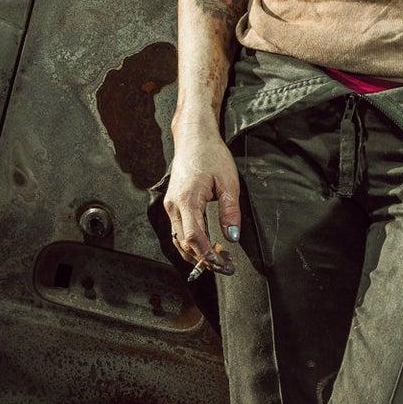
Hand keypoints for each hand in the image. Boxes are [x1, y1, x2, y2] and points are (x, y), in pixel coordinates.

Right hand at [163, 132, 241, 270]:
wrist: (194, 138)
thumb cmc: (211, 155)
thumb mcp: (229, 182)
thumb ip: (230, 211)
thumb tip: (232, 237)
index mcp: (187, 200)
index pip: (194, 238)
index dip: (207, 255)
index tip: (223, 264)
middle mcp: (174, 206)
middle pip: (184, 243)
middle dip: (204, 259)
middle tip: (226, 265)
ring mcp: (170, 206)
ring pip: (178, 240)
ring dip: (196, 253)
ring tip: (218, 257)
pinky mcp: (172, 204)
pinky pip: (178, 231)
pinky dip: (190, 243)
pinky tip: (206, 245)